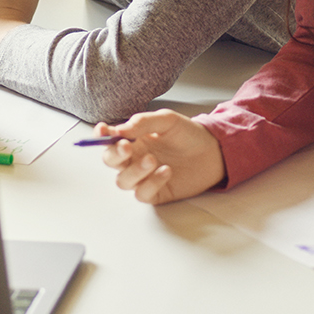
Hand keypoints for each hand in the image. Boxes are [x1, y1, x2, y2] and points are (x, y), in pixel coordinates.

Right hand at [101, 110, 225, 202]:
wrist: (213, 151)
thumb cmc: (188, 134)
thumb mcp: (166, 120)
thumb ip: (142, 123)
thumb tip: (119, 130)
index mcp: (132, 139)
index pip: (108, 139)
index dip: (100, 137)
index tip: (102, 131)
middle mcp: (134, 159)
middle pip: (110, 161)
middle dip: (113, 155)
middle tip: (126, 147)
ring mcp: (143, 177)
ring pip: (123, 181)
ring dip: (135, 171)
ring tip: (153, 159)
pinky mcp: (156, 192)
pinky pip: (142, 194)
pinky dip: (151, 183)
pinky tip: (166, 171)